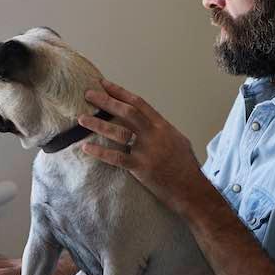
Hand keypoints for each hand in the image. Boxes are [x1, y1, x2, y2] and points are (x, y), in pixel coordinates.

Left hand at [78, 78, 204, 215]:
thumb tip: (146, 122)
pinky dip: (100, 152)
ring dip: (98, 124)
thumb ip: (161, 130)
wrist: (192, 190)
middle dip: (106, 101)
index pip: (139, 103)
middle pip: (127, 112)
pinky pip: (116, 158)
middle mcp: (154, 135)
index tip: (104, 83)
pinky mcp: (141, 168)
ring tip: (81, 119)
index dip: (120, 92)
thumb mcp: (177, 141)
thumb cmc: (185, 167)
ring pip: (119, 132)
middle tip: (88, 94)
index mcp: (162, 126)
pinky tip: (86, 148)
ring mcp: (147, 151)